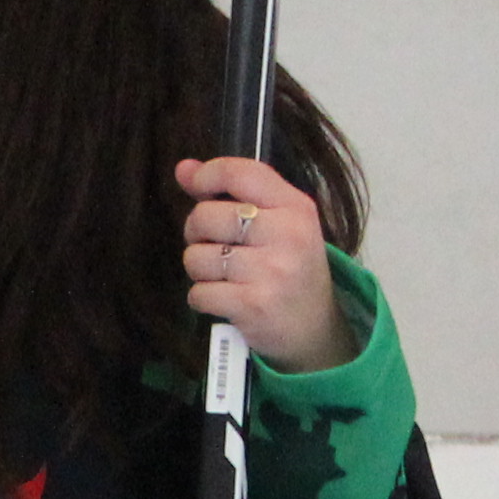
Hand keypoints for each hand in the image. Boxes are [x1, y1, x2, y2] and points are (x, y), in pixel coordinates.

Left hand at [175, 157, 346, 371]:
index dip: (207, 175)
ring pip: (196, 257)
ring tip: (222, 276)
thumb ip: (233, 192)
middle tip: (214, 246)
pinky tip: (223, 299)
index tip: (196, 186)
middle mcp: (287, 234)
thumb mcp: (278, 223)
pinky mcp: (253, 305)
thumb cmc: (290, 268)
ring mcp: (270, 271)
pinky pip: (199, 292)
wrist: (315, 329)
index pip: (241, 173)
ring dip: (199, 270)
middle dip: (196, 232)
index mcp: (295, 207)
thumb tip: (183, 169)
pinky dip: (202, 298)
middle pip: (206, 216)